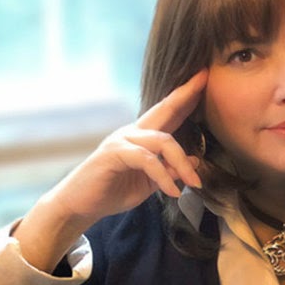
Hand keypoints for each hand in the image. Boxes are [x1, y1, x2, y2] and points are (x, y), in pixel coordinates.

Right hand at [49, 68, 207, 220]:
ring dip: (182, 162)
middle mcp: (133, 132)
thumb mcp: (149, 183)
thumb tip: (194, 161)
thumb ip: (168, 171)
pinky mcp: (114, 153)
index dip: (185, 96)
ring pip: (162, 140)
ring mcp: (122, 140)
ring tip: (194, 183)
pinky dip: (163, 176)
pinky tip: (172, 192)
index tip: (203, 79)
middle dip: (185, 94)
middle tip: (205, 79)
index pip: (168, 112)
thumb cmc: (112, 191)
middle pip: (164, 109)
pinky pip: (147, 159)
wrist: (79, 206)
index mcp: (142, 136)